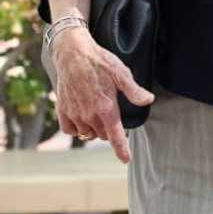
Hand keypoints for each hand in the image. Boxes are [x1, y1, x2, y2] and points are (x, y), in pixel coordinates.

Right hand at [52, 27, 153, 163]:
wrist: (72, 55)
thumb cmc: (100, 62)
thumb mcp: (122, 74)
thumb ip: (134, 91)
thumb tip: (148, 100)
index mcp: (106, 108)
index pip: (115, 136)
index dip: (121, 149)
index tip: (125, 159)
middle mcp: (89, 115)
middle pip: (103, 135)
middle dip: (110, 129)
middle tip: (111, 111)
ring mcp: (74, 115)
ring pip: (88, 133)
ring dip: (94, 128)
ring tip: (97, 109)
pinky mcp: (62, 112)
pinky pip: (70, 130)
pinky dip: (77, 127)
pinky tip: (83, 115)